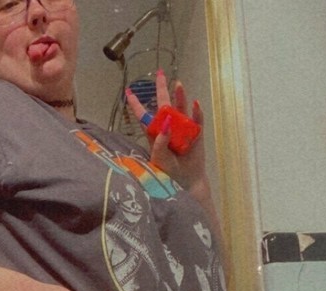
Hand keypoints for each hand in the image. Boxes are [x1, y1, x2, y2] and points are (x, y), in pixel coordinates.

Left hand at [126, 70, 210, 194]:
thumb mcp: (158, 159)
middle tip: (160, 73)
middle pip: (164, 105)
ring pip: (181, 108)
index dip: (137, 104)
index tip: (128, 91)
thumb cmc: (168, 172)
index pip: (144, 116)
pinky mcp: (196, 133)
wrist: (186, 181)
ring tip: (178, 83)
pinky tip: (195, 102)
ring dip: (180, 96)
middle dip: (162, 89)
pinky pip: (197, 120)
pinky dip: (197, 112)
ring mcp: (183, 129)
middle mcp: (168, 127)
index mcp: (155, 133)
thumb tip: (165, 123)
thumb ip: (159, 143)